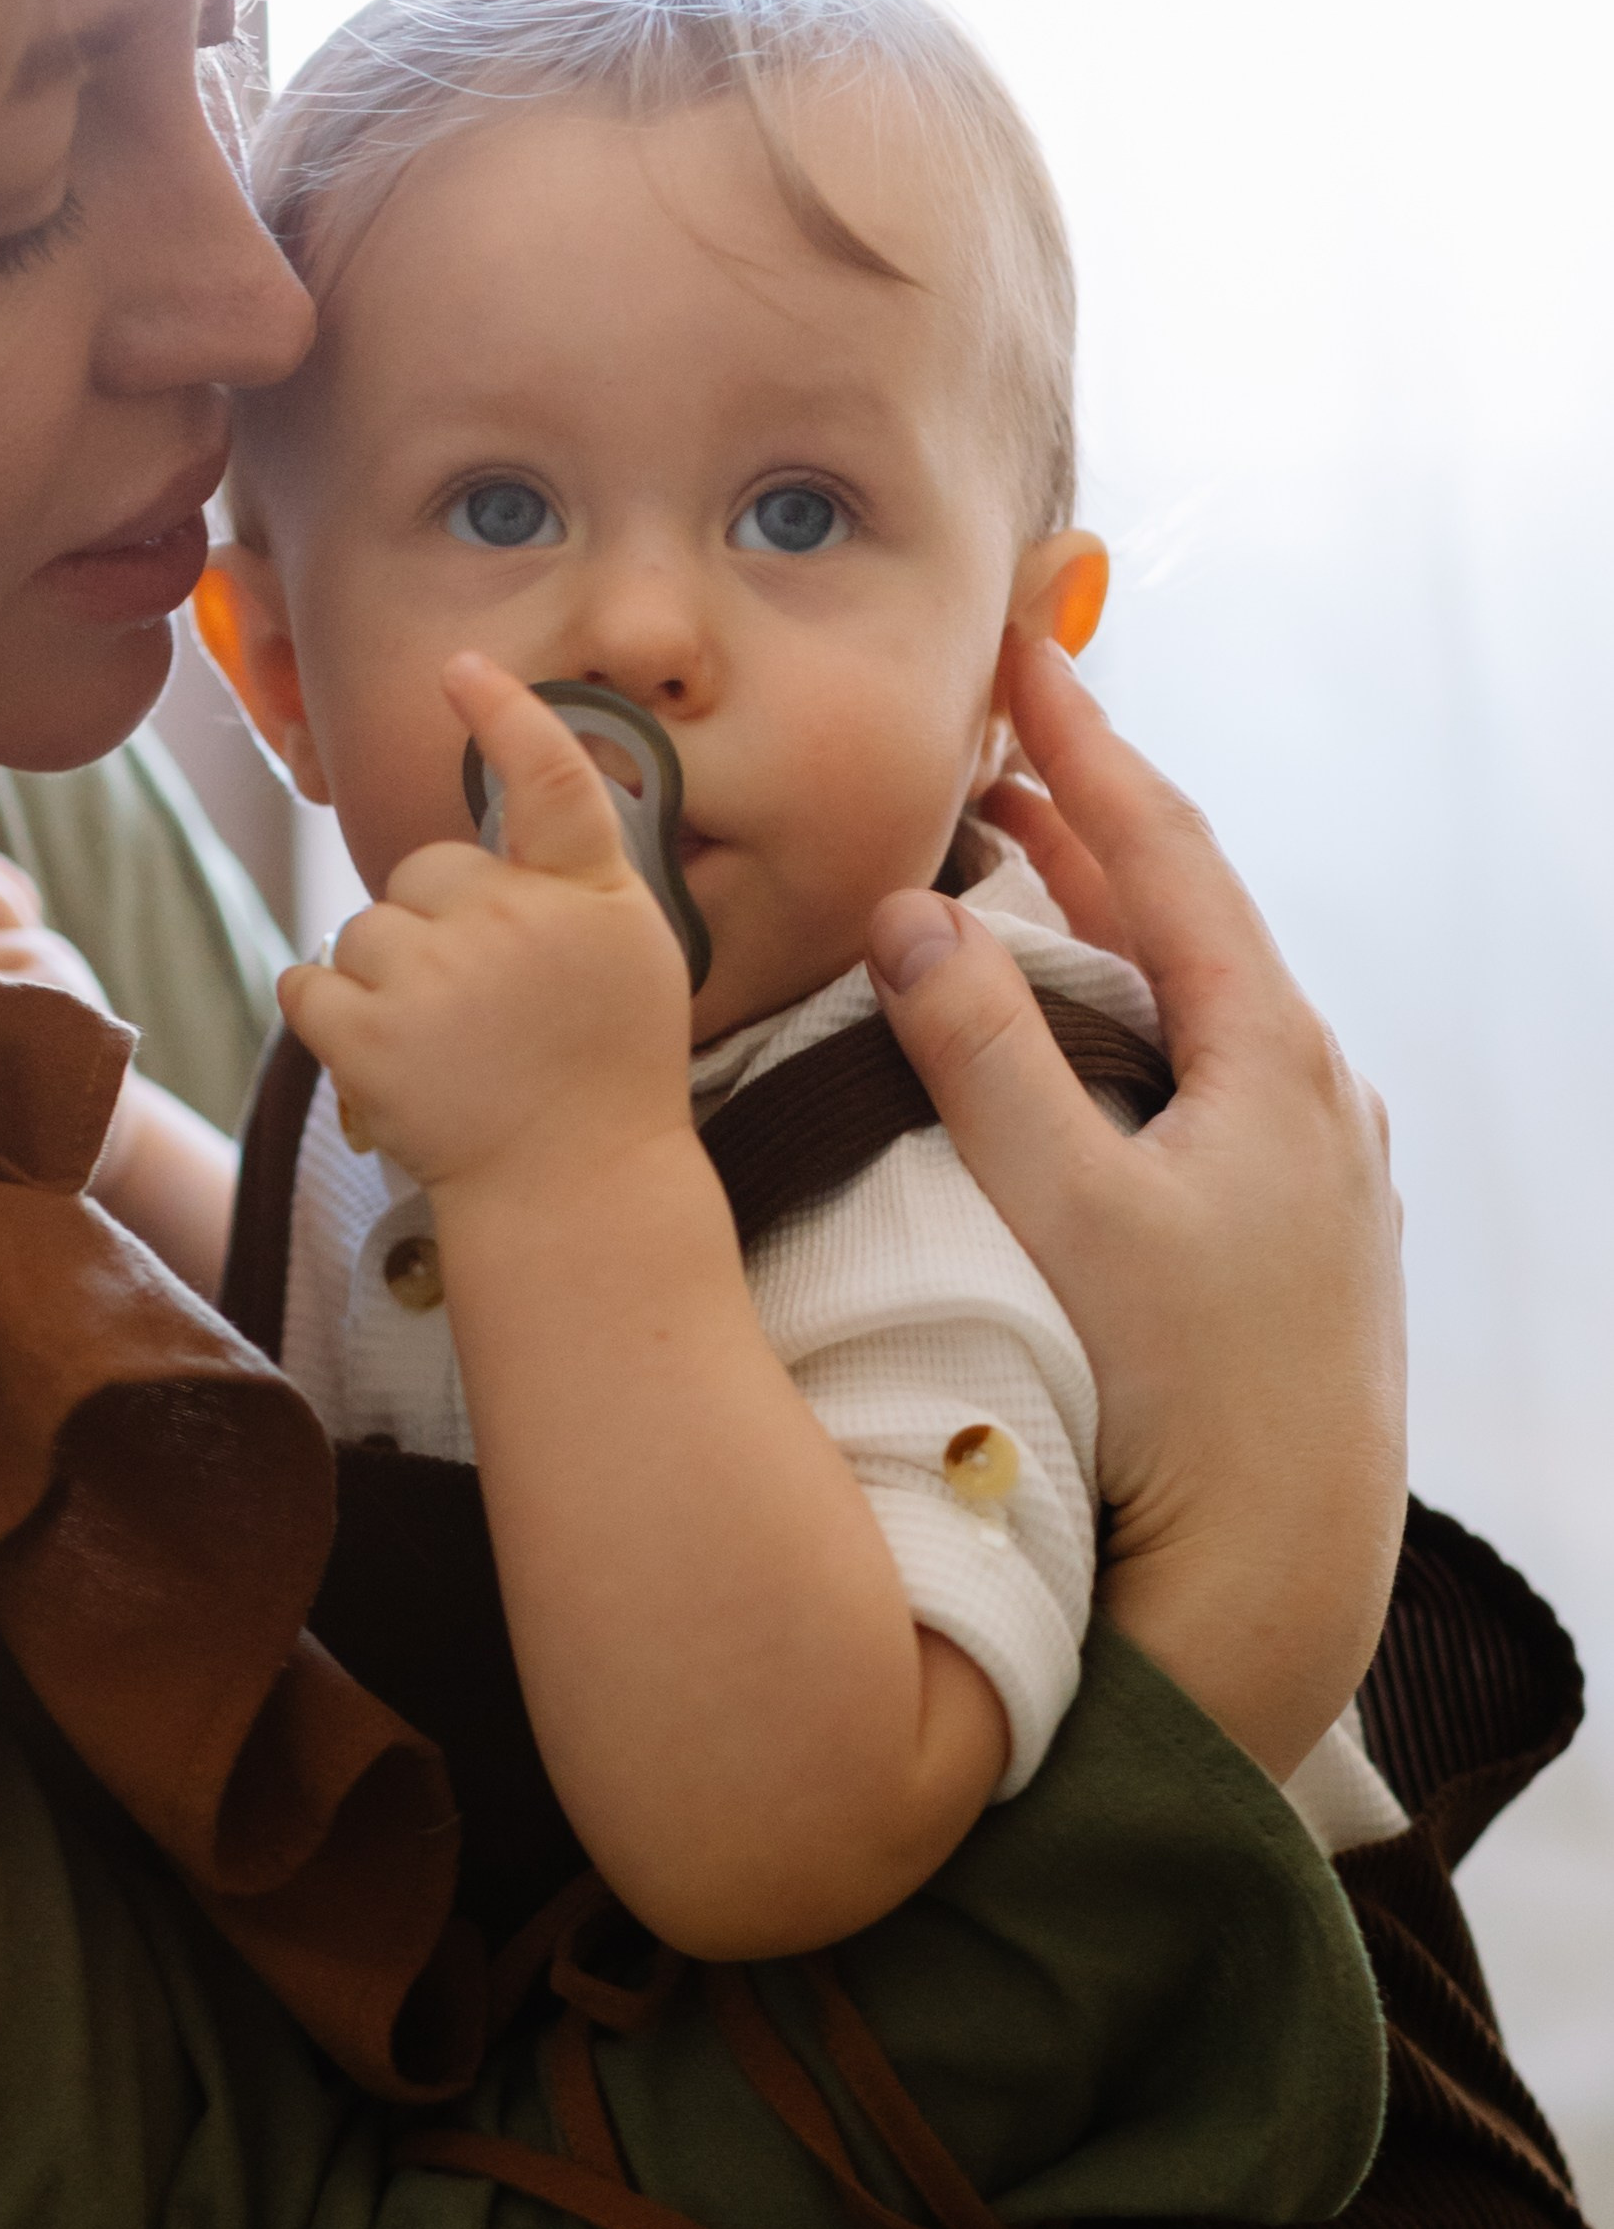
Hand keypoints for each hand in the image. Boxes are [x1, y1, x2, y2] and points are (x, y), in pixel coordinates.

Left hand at [277, 655, 692, 1198]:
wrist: (574, 1188)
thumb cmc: (603, 1067)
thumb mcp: (628, 952)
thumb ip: (572, 871)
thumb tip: (503, 787)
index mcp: (589, 896)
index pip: (551, 779)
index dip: (506, 716)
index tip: (463, 670)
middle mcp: (516, 924)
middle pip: (426, 870)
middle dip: (435, 922)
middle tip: (485, 1005)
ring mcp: (439, 982)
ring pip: (365, 929)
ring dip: (386, 978)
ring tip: (446, 1044)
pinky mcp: (372, 1039)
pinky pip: (309, 982)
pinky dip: (327, 1012)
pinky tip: (382, 1052)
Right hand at [866, 637, 1405, 1777]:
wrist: (1286, 1574)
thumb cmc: (1190, 1399)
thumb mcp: (1070, 1215)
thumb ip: (985, 1059)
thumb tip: (910, 912)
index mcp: (1276, 1061)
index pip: (1166, 852)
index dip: (1083, 744)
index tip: (1016, 654)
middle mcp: (1315, 1095)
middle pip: (1191, 916)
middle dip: (1090, 822)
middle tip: (1000, 743)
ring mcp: (1317, 1168)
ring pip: (1201, 1000)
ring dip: (1107, 926)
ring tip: (1016, 869)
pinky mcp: (1299, 1234)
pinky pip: (1206, 1075)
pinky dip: (1132, 1019)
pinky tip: (1086, 1049)